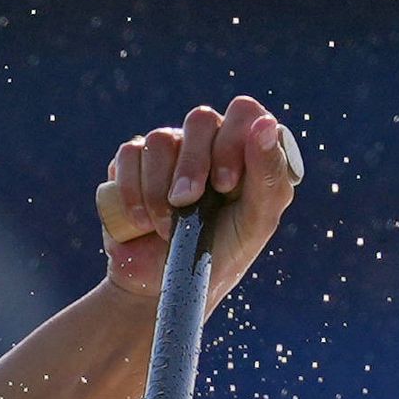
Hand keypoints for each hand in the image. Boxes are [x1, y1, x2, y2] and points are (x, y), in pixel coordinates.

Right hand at [95, 97, 300, 309]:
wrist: (162, 286)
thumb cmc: (218, 254)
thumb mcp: (254, 224)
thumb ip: (269, 176)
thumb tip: (266, 124)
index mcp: (244, 150)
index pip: (244, 112)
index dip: (234, 140)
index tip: (224, 184)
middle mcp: (208, 142)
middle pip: (200, 120)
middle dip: (194, 165)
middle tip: (188, 202)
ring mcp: (170, 149)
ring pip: (161, 139)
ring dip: (161, 189)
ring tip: (168, 228)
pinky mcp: (133, 162)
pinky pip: (129, 155)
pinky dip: (134, 193)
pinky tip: (142, 223)